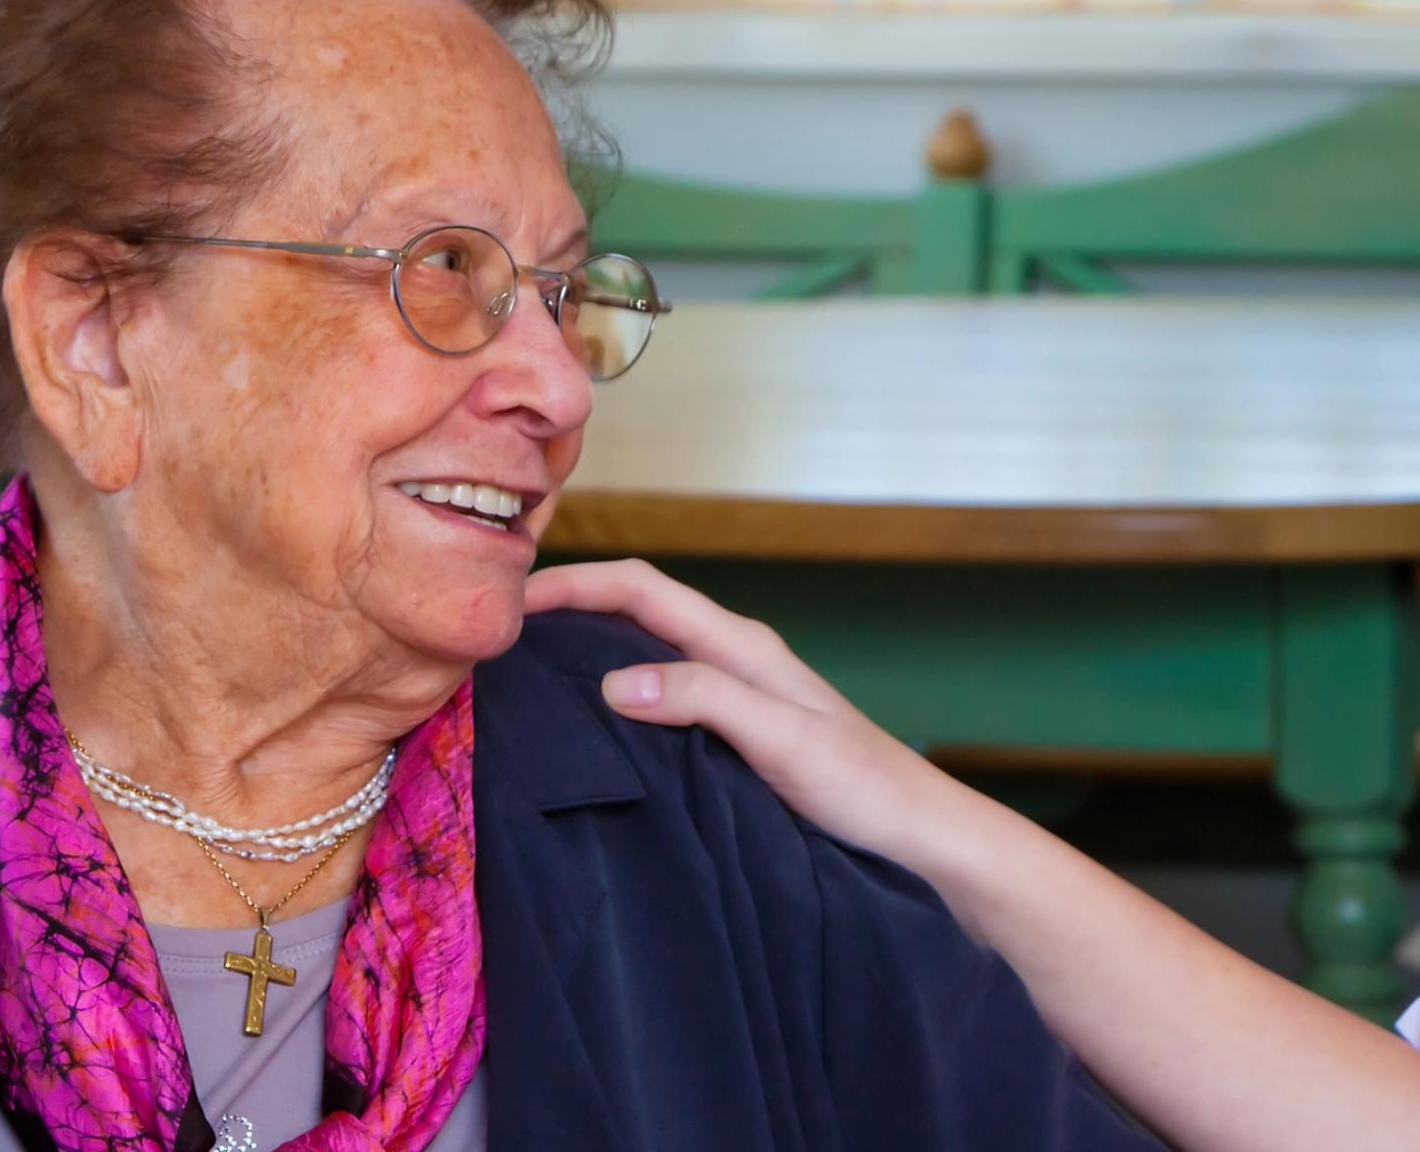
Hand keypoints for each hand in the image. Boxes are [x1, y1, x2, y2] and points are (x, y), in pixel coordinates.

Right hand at [523, 559, 960, 865]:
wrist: (921, 836)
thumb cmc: (865, 787)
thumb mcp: (783, 740)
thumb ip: (705, 701)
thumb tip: (613, 681)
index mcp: (741, 645)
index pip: (641, 588)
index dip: (573, 584)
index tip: (509, 602)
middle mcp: (734, 659)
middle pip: (635, 612)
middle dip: (568, 610)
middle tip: (498, 636)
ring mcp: (736, 697)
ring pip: (645, 654)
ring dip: (588, 653)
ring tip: (526, 679)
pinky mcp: (736, 735)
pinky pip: (661, 699)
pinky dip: (615, 698)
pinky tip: (590, 733)